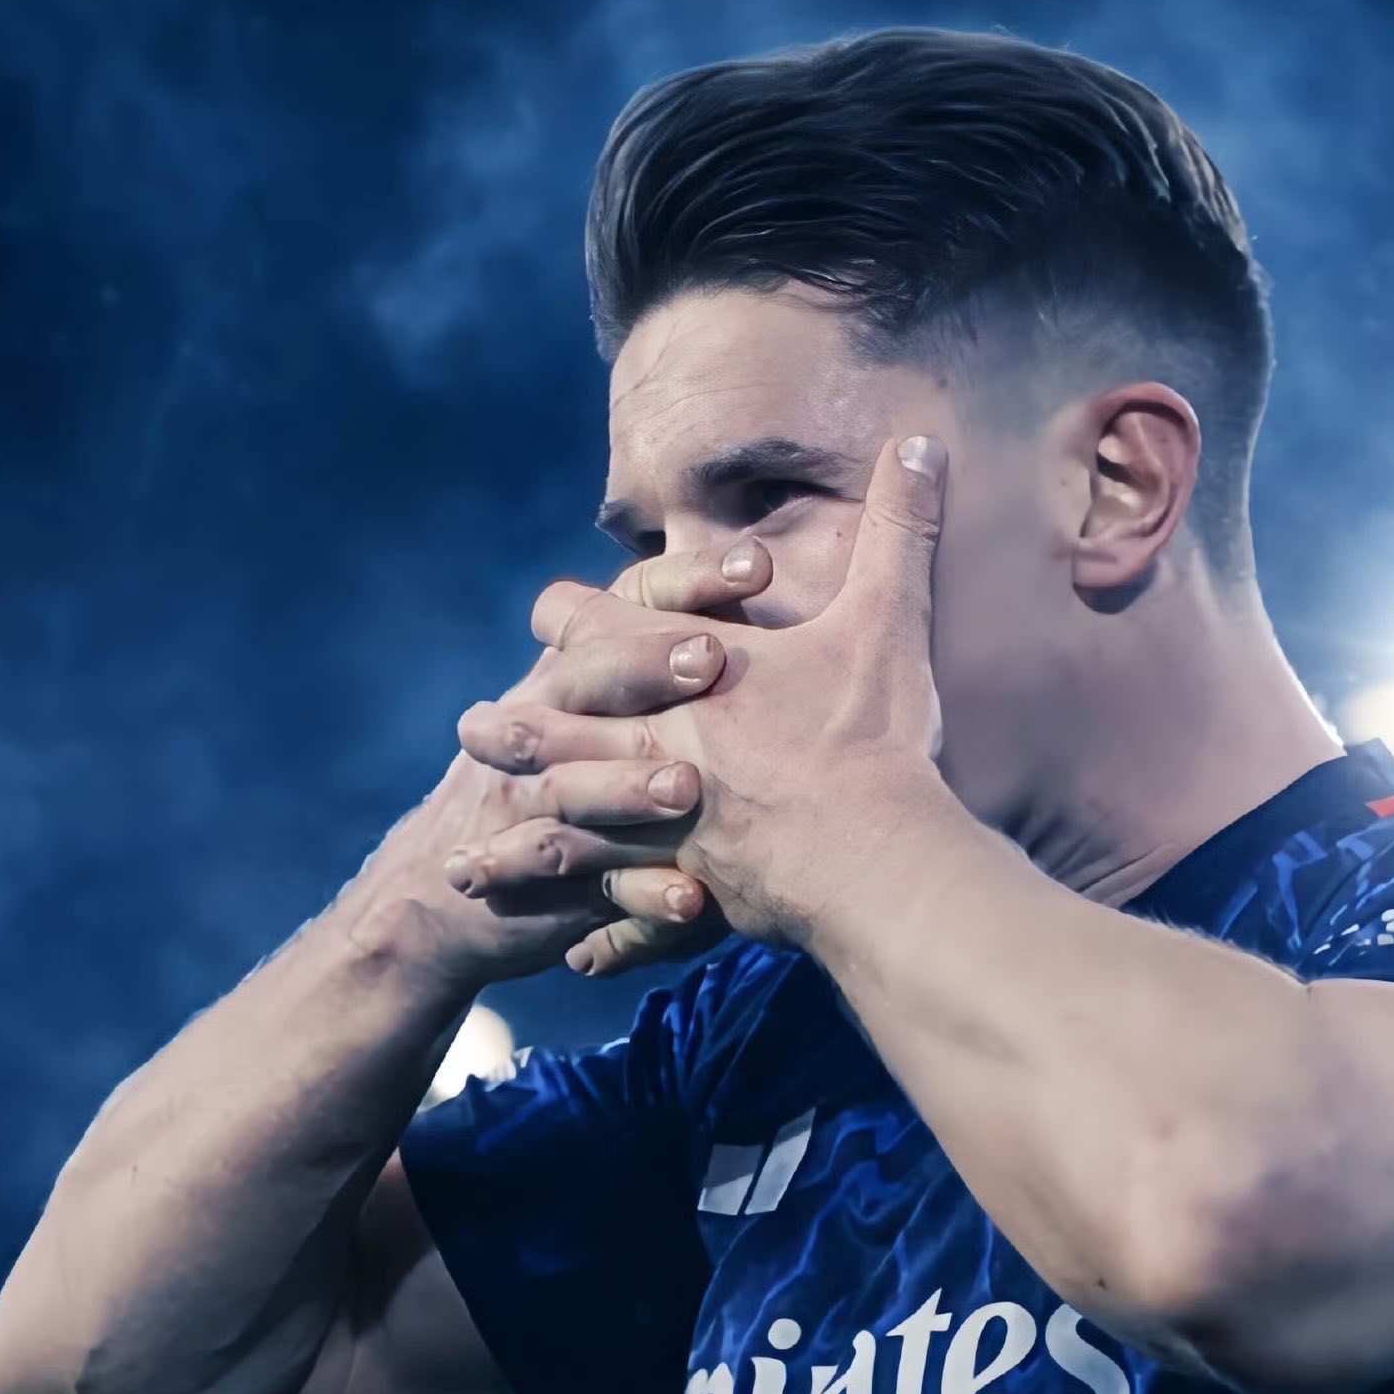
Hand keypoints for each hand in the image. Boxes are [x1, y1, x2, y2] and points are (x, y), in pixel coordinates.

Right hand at [357, 536, 772, 988]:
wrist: (440, 888)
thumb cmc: (557, 775)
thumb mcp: (585, 705)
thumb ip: (663, 657)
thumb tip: (789, 593)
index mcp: (569, 670)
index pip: (622, 603)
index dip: (684, 580)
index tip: (759, 563)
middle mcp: (540, 721)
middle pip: (586, 679)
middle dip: (645, 664)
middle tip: (712, 658)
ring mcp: (531, 802)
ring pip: (575, 787)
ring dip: (628, 787)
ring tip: (687, 789)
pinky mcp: (539, 880)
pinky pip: (592, 887)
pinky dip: (641, 898)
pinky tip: (692, 900)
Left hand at [450, 436, 949, 972]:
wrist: (870, 854)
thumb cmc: (870, 735)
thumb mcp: (888, 618)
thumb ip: (900, 528)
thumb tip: (920, 439)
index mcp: (679, 672)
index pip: (599, 628)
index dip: (573, 620)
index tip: (549, 617)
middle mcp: (649, 742)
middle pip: (556, 726)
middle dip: (516, 728)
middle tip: (473, 731)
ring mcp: (656, 821)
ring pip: (566, 824)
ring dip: (520, 834)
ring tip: (472, 848)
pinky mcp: (678, 888)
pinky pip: (621, 913)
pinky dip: (598, 932)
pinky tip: (574, 954)